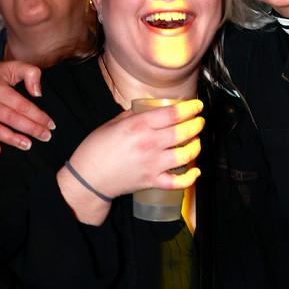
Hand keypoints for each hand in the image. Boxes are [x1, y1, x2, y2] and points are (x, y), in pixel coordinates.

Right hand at [0, 59, 53, 155]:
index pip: (21, 105)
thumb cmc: (0, 73)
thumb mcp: (16, 66)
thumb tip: (37, 93)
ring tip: (28, 145)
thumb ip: (31, 73)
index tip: (51, 124)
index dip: (37, 116)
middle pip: (10, 118)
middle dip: (31, 129)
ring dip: (11, 139)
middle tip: (46, 136)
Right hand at [57, 100, 204, 223]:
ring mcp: (153, 164)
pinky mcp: (153, 181)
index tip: (197, 106)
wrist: (88, 177)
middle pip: (183, 132)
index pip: (173, 114)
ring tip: (196, 141)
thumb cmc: (97, 148)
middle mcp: (149, 144)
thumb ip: (135, 115)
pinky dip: (190, 177)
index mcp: (139, 126)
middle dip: (196, 125)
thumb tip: (151, 108)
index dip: (190, 108)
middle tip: (200, 121)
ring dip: (195, 147)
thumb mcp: (114, 123)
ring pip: (185, 154)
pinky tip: (195, 170)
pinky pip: (178, 182)